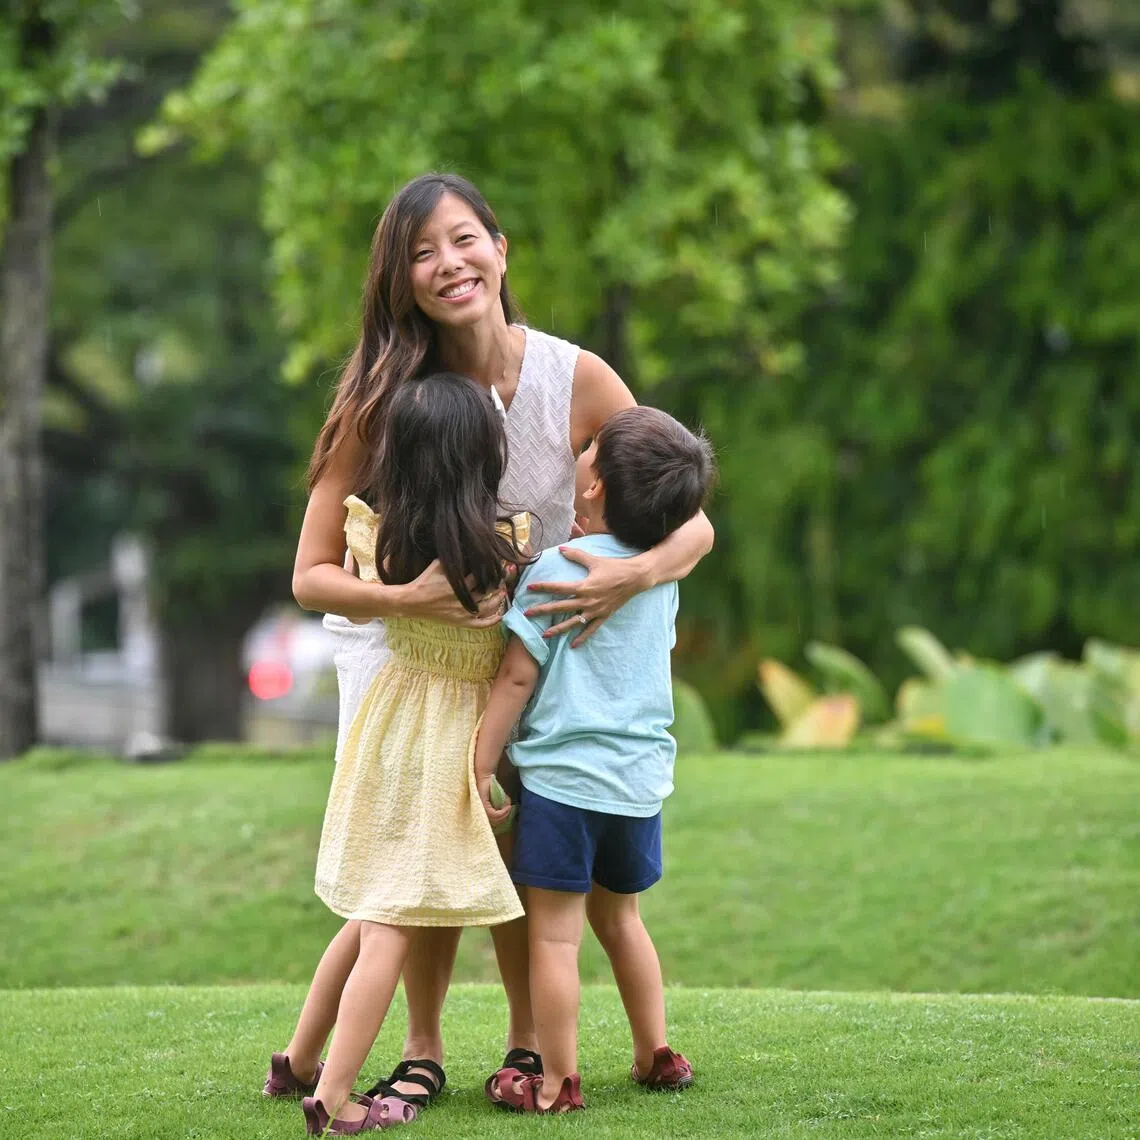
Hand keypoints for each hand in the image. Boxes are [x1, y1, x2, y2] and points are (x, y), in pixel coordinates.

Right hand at [401, 559, 504, 627]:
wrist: (412, 602)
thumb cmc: (425, 581)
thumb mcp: (438, 565)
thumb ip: (455, 558)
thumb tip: (469, 547)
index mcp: (458, 584)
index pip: (481, 575)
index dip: (492, 569)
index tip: (501, 563)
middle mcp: (463, 599)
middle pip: (487, 590)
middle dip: (498, 582)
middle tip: (505, 575)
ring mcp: (463, 612)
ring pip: (488, 606)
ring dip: (498, 598)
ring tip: (502, 591)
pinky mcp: (460, 622)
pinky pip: (480, 624)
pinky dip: (492, 620)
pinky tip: (500, 614)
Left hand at [477, 774, 512, 829]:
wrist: (485, 777)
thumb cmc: (490, 786)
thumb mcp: (498, 797)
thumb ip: (502, 804)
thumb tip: (508, 809)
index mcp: (482, 811)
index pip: (492, 823)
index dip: (501, 820)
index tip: (507, 814)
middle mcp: (479, 811)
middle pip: (493, 823)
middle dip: (504, 818)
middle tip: (509, 811)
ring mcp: (480, 808)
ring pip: (494, 819)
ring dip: (504, 815)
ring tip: (508, 808)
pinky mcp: (483, 804)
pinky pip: (493, 813)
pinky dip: (502, 812)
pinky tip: (507, 807)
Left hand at [524, 547, 646, 646]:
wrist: (636, 578)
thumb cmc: (615, 567)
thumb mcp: (594, 560)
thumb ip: (576, 555)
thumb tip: (561, 549)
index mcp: (584, 586)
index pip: (559, 588)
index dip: (544, 587)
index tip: (530, 588)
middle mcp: (587, 600)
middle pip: (561, 607)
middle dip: (543, 610)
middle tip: (528, 613)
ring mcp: (595, 610)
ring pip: (573, 622)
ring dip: (558, 629)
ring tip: (545, 635)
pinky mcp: (603, 616)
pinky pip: (590, 629)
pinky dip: (582, 638)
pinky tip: (573, 645)